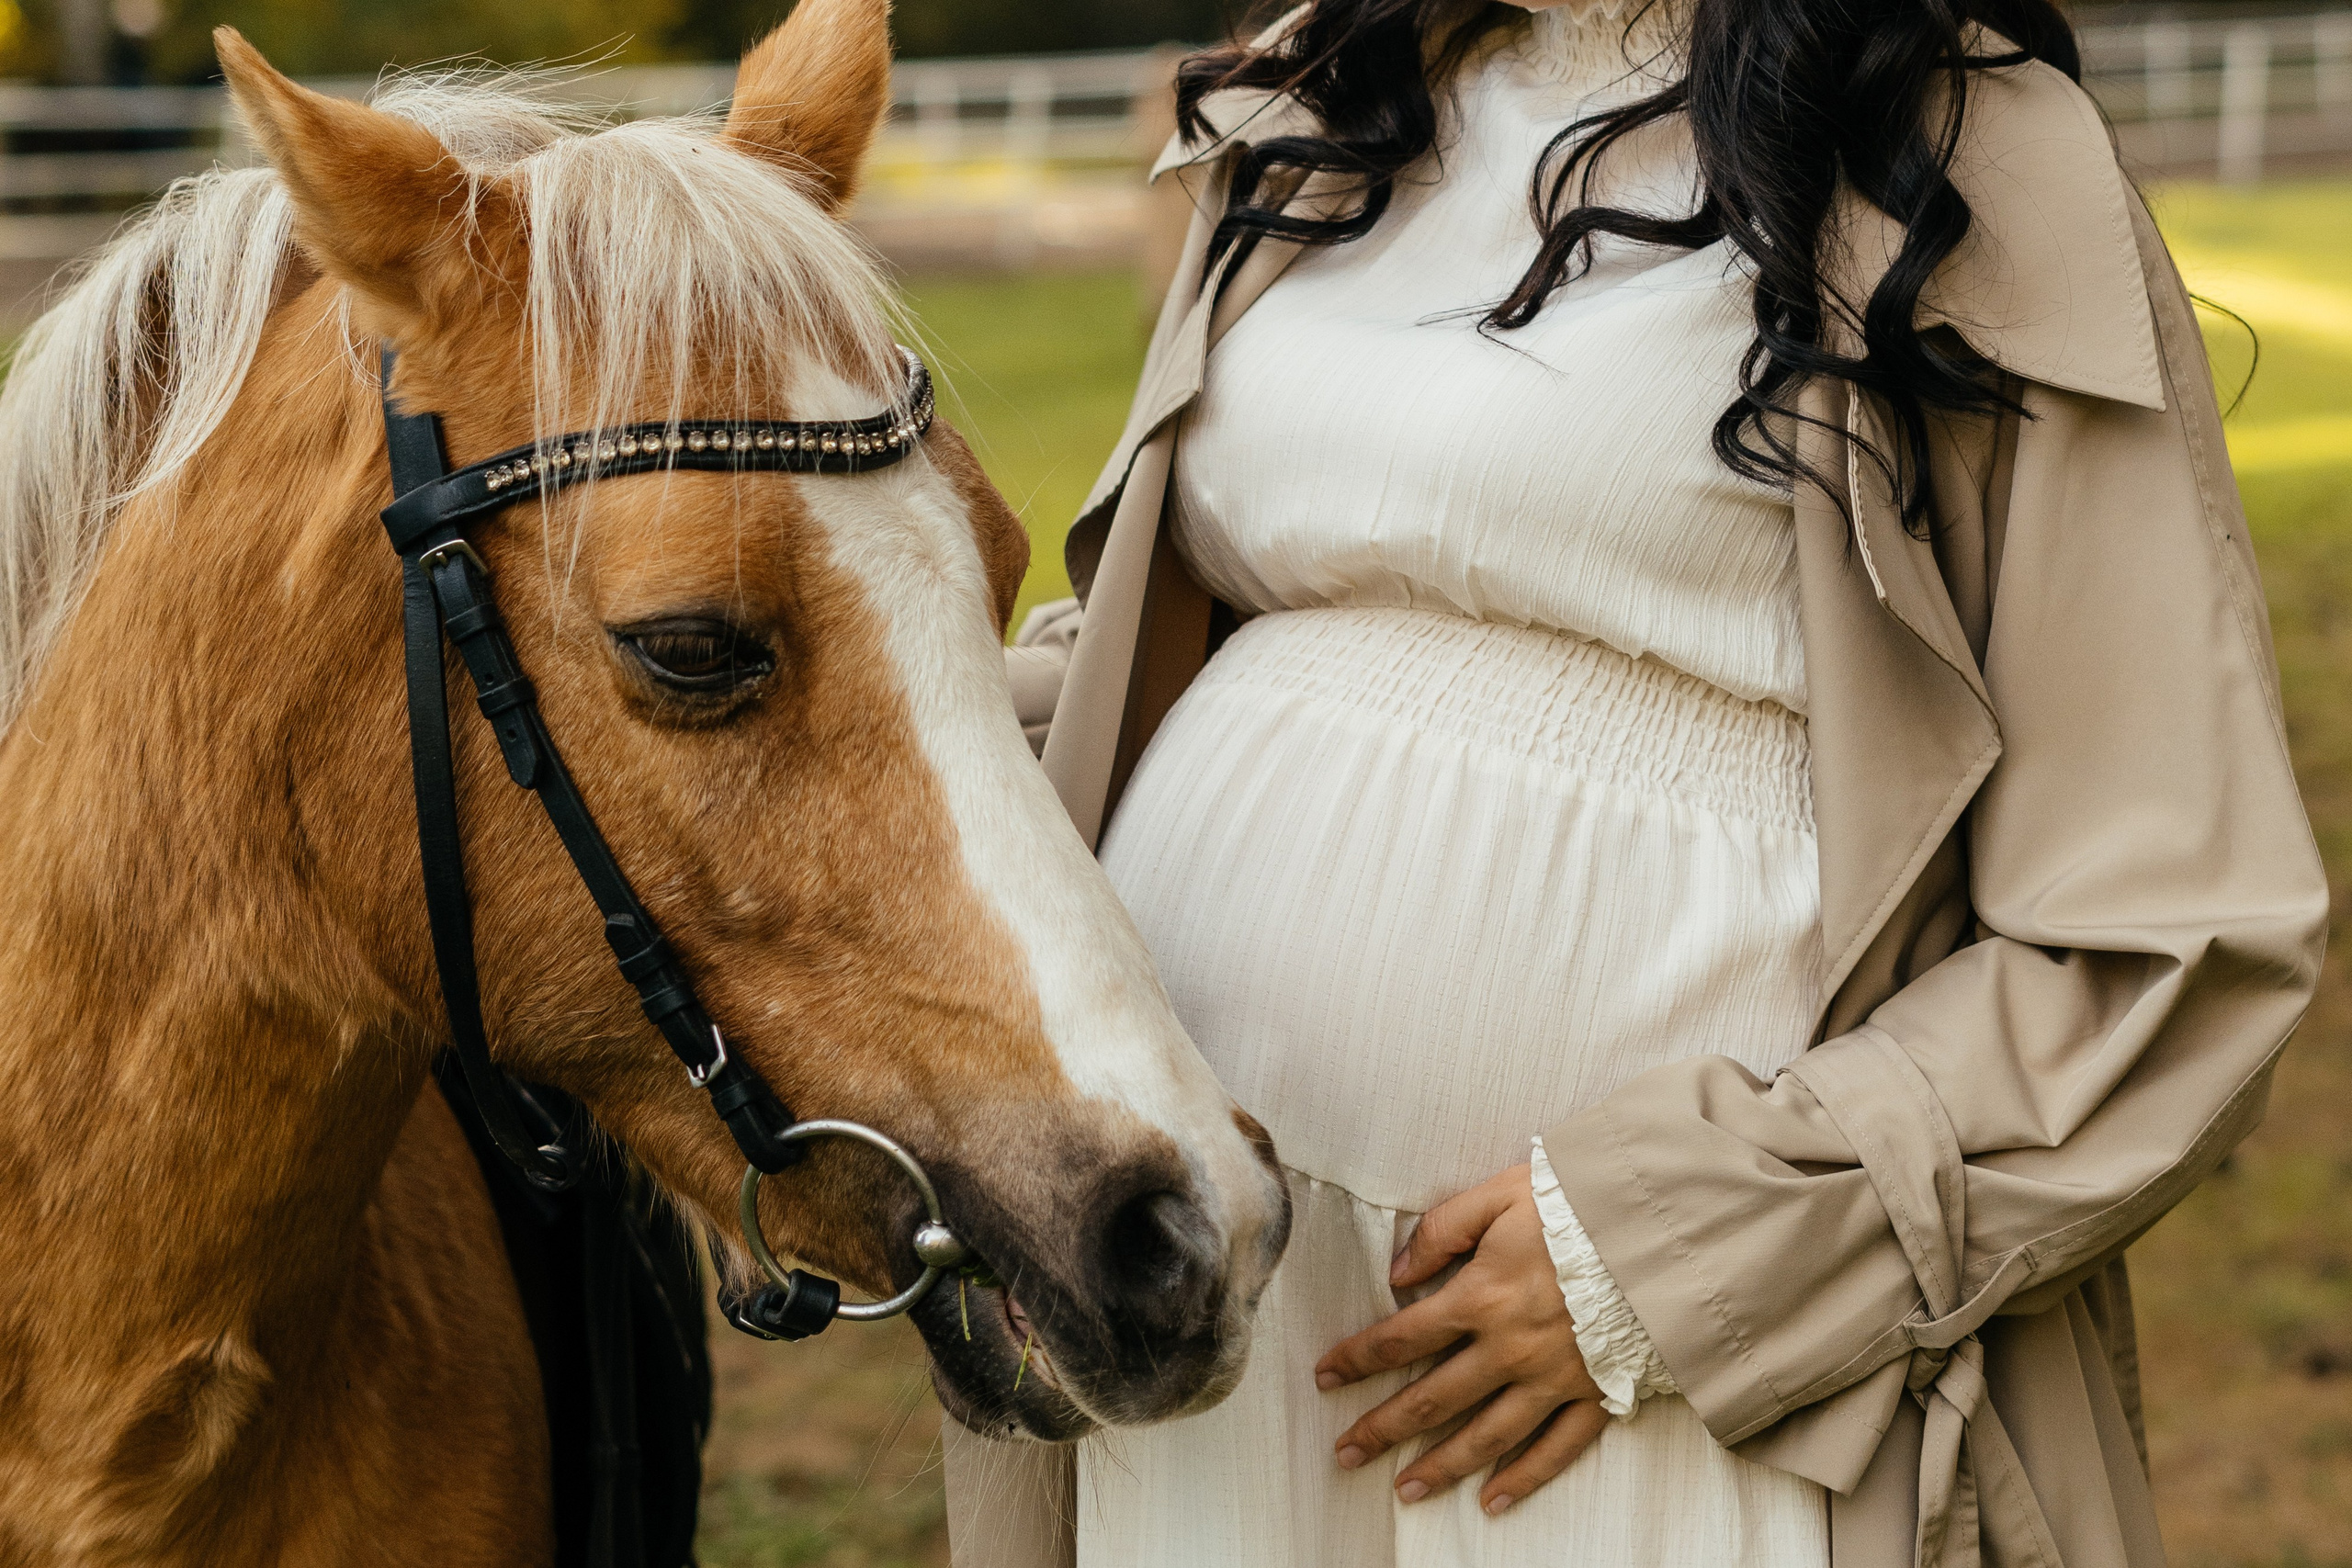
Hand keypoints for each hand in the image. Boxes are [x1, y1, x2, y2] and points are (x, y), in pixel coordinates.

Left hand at [1314, 1164, 1607, 1515]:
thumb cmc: (1580, 1202)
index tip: (1325, 1377)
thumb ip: (1444, 1228)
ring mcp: (1554, 1379)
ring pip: (1486, 1435)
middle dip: (1383, 1428)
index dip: (1358, 1359)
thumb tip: (1399, 1271)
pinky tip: (1493, 1501)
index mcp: (1481, 1296)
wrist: (1667, 1229)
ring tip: (1405, 1490)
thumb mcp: (1501, 1193)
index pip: (1402, 1337)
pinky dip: (1524, 1479)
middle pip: (1433, 1399)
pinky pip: (1556, 1450)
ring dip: (1441, 1466)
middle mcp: (1510, 1348)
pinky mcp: (1597, 1395)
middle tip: (1345, 1454)